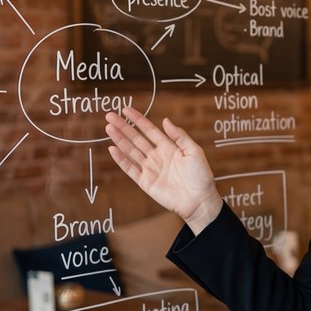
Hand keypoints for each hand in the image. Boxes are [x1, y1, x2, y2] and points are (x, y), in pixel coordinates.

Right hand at [104, 106, 222, 232]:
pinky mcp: (145, 182)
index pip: (150, 130)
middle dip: (124, 127)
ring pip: (131, 151)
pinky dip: (121, 159)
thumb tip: (165, 120)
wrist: (199, 200)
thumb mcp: (194, 151)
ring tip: (109, 127)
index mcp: (169, 147)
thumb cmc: (201, 176)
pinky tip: (112, 149)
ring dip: (120, 139)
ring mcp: (150, 169)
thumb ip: (180, 136)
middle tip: (110, 115)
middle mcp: (157, 156)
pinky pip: (130, 169)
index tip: (126, 110)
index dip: (138, 120)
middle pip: (137, 139)